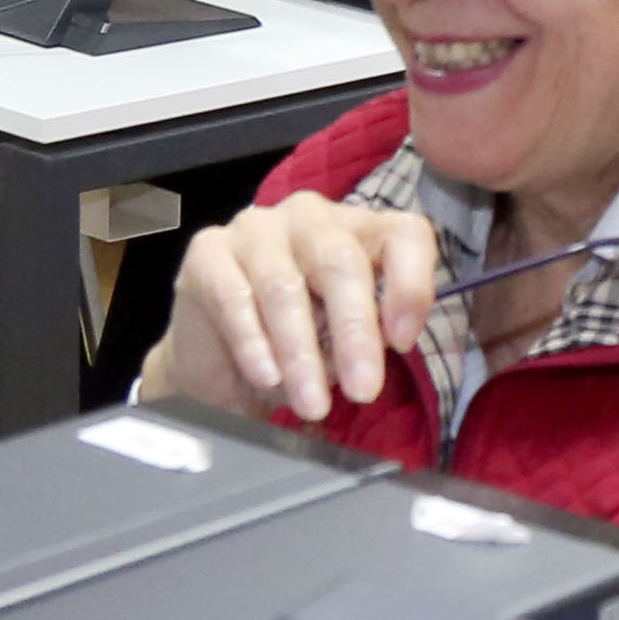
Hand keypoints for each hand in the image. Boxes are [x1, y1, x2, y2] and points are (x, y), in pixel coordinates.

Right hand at [138, 198, 439, 426]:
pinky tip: (267, 376)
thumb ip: (369, 335)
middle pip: (341, 261)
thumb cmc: (296, 340)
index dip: (410, 286)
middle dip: (355, 332)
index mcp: (359, 229)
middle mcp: (311, 217)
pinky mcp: (208, 251)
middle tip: (363, 391)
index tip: (403, 342)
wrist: (218, 358)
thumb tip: (380, 351)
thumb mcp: (344, 341)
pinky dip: (253, 343)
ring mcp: (256, 229)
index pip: (403, 235)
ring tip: (311, 401)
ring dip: (301, 352)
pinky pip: (234, 296)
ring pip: (284, 286)